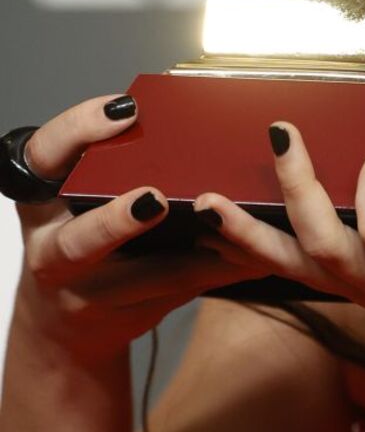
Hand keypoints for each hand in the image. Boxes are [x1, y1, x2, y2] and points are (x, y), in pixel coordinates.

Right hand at [10, 94, 268, 364]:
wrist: (68, 320)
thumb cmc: (76, 237)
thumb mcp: (70, 195)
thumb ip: (101, 161)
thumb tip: (157, 112)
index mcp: (40, 204)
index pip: (44, 157)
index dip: (78, 131)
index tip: (125, 111)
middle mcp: (55, 253)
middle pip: (78, 242)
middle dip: (115, 223)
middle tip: (156, 199)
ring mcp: (91, 292)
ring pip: (145, 278)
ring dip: (196, 256)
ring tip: (235, 225)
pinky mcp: (130, 314)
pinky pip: (183, 291)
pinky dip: (221, 271)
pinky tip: (256, 255)